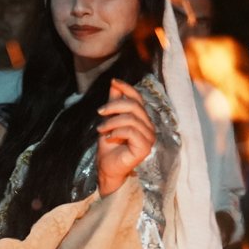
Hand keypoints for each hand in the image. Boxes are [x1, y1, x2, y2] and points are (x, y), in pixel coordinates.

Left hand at [96, 79, 155, 195]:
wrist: (106, 167)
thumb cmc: (109, 146)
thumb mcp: (109, 119)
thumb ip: (114, 102)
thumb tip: (114, 83)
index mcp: (142, 119)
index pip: (138, 98)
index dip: (127, 88)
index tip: (113, 82)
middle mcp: (148, 126)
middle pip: (134, 106)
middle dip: (114, 106)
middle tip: (100, 112)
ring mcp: (149, 137)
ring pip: (131, 118)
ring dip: (112, 122)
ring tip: (101, 129)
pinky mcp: (145, 147)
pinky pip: (131, 131)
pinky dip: (117, 131)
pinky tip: (109, 137)